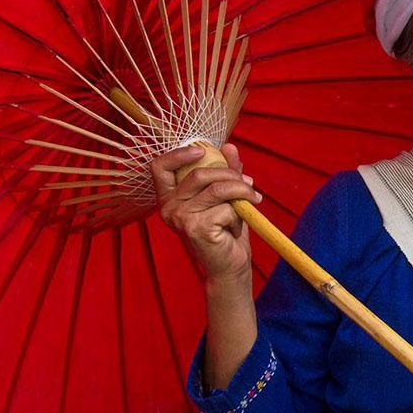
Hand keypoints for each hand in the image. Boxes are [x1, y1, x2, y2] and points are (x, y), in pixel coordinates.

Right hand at [150, 143, 261, 282]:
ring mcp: (180, 218)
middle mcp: (169, 207)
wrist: (229, 265)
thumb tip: (229, 146)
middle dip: (231, 174)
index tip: (202, 151)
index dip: (178, 153)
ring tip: (253, 199)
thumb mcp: (225, 196)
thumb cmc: (225, 230)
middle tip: (249, 183)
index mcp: (170, 197)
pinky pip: (226, 208)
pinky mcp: (195, 228)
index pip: (159, 167)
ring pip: (217, 189)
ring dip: (242, 191)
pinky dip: (239, 214)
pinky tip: (234, 227)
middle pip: (200, 174)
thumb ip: (225, 171)